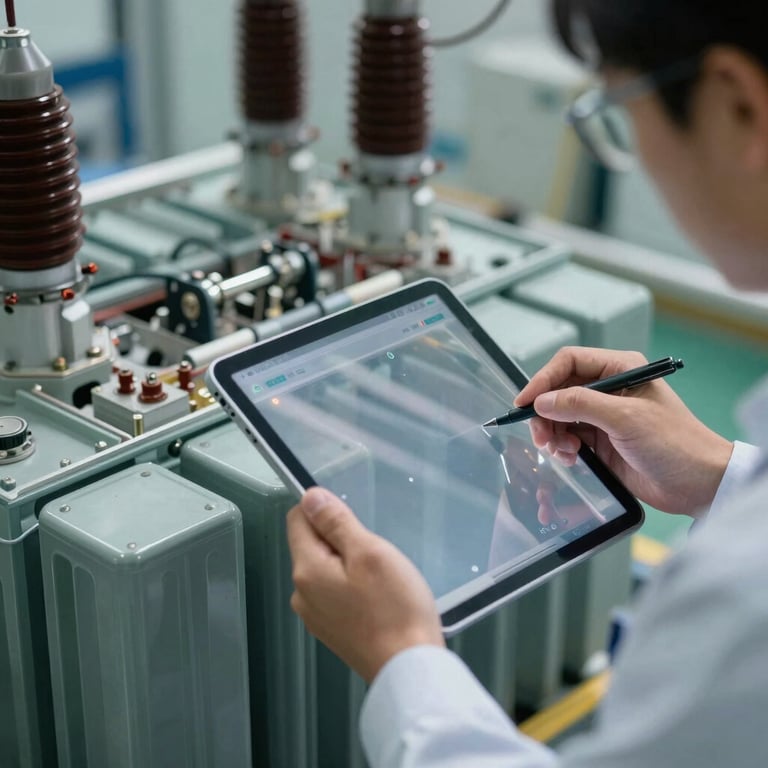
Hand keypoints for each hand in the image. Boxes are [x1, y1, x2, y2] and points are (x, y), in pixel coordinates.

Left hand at [287, 487, 444, 682]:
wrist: (408, 668)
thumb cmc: (394, 609)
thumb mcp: (369, 551)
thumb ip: (336, 522)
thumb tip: (310, 497)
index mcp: (306, 570)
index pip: (298, 519)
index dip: (324, 510)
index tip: (354, 522)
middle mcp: (302, 593)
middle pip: (312, 544)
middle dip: (342, 540)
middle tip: (375, 557)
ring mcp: (315, 615)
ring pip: (326, 568)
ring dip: (350, 564)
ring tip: (380, 581)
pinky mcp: (332, 630)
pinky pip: (336, 592)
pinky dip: (354, 587)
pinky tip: (378, 599)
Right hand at [515, 347, 733, 516]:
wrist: (697, 484)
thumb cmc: (676, 443)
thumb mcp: (625, 419)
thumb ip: (580, 405)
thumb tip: (542, 401)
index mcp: (620, 369)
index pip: (568, 362)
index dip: (543, 380)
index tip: (525, 401)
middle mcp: (609, 388)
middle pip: (558, 391)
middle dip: (545, 413)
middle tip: (541, 436)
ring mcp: (603, 415)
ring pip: (559, 416)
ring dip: (552, 434)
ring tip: (562, 451)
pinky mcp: (600, 440)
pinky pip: (567, 437)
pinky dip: (562, 448)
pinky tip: (572, 458)